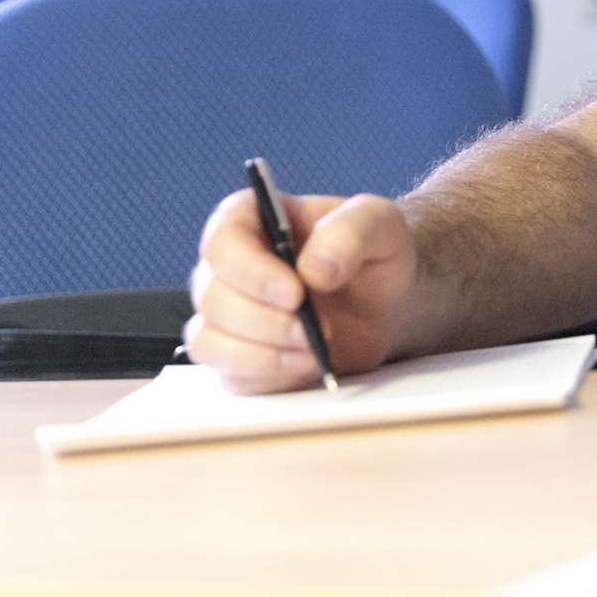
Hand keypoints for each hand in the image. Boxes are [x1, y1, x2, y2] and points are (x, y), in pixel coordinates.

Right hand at [186, 189, 416, 393]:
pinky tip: (308, 365)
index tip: (295, 293)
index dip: (250, 271)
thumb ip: (349, 233)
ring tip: (315, 349)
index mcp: (251, 220)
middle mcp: (227, 267)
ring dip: (263, 354)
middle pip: (212, 298)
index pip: (222, 241)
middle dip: (266, 321)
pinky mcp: (237, 358)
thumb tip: (312, 270)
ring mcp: (226, 316)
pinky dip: (269, 376)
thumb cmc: (374, 251)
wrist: (386, 301)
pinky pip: (230, 376)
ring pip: (210, 342)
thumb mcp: (379, 223)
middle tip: (319, 328)